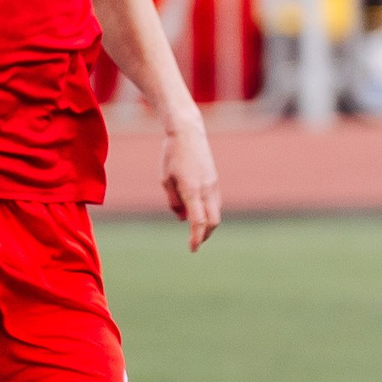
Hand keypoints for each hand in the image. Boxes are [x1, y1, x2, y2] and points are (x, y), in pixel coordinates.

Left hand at [157, 117, 220, 250]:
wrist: (188, 133)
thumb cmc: (172, 155)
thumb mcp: (165, 180)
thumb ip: (173, 201)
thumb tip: (182, 218)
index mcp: (192, 189)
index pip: (198, 221)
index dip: (196, 238)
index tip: (192, 249)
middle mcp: (207, 188)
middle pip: (212, 221)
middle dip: (205, 235)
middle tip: (194, 243)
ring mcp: (213, 184)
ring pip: (216, 212)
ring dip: (208, 224)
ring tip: (196, 230)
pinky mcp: (215, 180)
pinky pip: (215, 202)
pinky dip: (209, 212)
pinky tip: (199, 213)